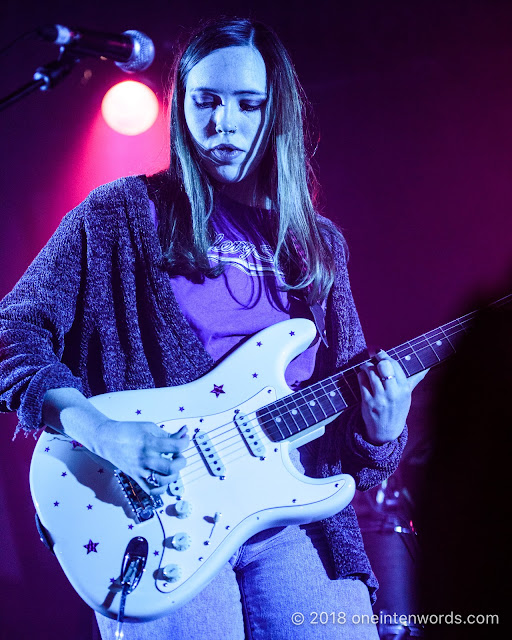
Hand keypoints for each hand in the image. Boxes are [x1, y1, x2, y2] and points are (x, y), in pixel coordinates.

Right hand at [43, 387, 189, 494]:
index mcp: (149, 443)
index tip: (184, 441)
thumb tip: (184, 434)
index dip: (184, 443)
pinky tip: (164, 478)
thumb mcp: (149, 427)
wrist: (107, 439)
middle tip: (178, 456)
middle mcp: (145, 458)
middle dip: (181, 462)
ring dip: (173, 475)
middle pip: (171, 467)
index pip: (175, 446)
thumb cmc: (128, 431)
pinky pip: (151, 490)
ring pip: (163, 481)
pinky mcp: (135, 477)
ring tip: (172, 467)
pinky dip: (161, 488)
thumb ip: (168, 434)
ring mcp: (140, 470)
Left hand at [357, 350, 427, 444]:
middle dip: (377, 359)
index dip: (386, 356)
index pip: (395, 365)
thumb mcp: (407, 396)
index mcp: (404, 389)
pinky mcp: (368, 402)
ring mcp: (380, 398)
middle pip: (384, 365)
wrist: (386, 432)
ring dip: (366, 366)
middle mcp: (393, 393)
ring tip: (366, 366)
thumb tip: (426, 368)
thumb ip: (414, 380)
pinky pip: (362, 381)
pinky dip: (361, 375)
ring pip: (371, 372)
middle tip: (373, 357)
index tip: (379, 352)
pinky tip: (362, 376)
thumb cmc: (397, 410)